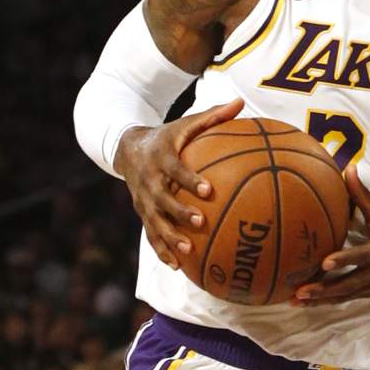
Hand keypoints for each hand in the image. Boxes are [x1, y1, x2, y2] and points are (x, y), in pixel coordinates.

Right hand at [114, 99, 243, 268]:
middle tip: (201, 222)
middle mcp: (149, 181)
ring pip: (154, 222)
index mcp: (162, 158)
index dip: (190, 180)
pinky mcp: (142, 213)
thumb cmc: (168, 136)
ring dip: (169, 237)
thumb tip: (241, 103)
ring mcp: (144, 200)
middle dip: (180, 212)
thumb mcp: (186, 123)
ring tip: (188, 250)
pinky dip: (161, 250)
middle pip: (163, 200)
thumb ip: (213, 116)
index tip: (209, 189)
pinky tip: (178, 266)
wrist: (128, 148)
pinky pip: (150, 234)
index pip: (176, 170)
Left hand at [292, 164, 369, 305]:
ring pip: (344, 296)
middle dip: (324, 290)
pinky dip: (324, 303)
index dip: (345, 260)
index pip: (362, 256)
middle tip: (299, 291)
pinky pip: (344, 300)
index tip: (325, 262)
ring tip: (294, 300)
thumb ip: (363, 195)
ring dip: (319, 300)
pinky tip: (304, 303)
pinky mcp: (368, 294)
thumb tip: (348, 168)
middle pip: (348, 284)